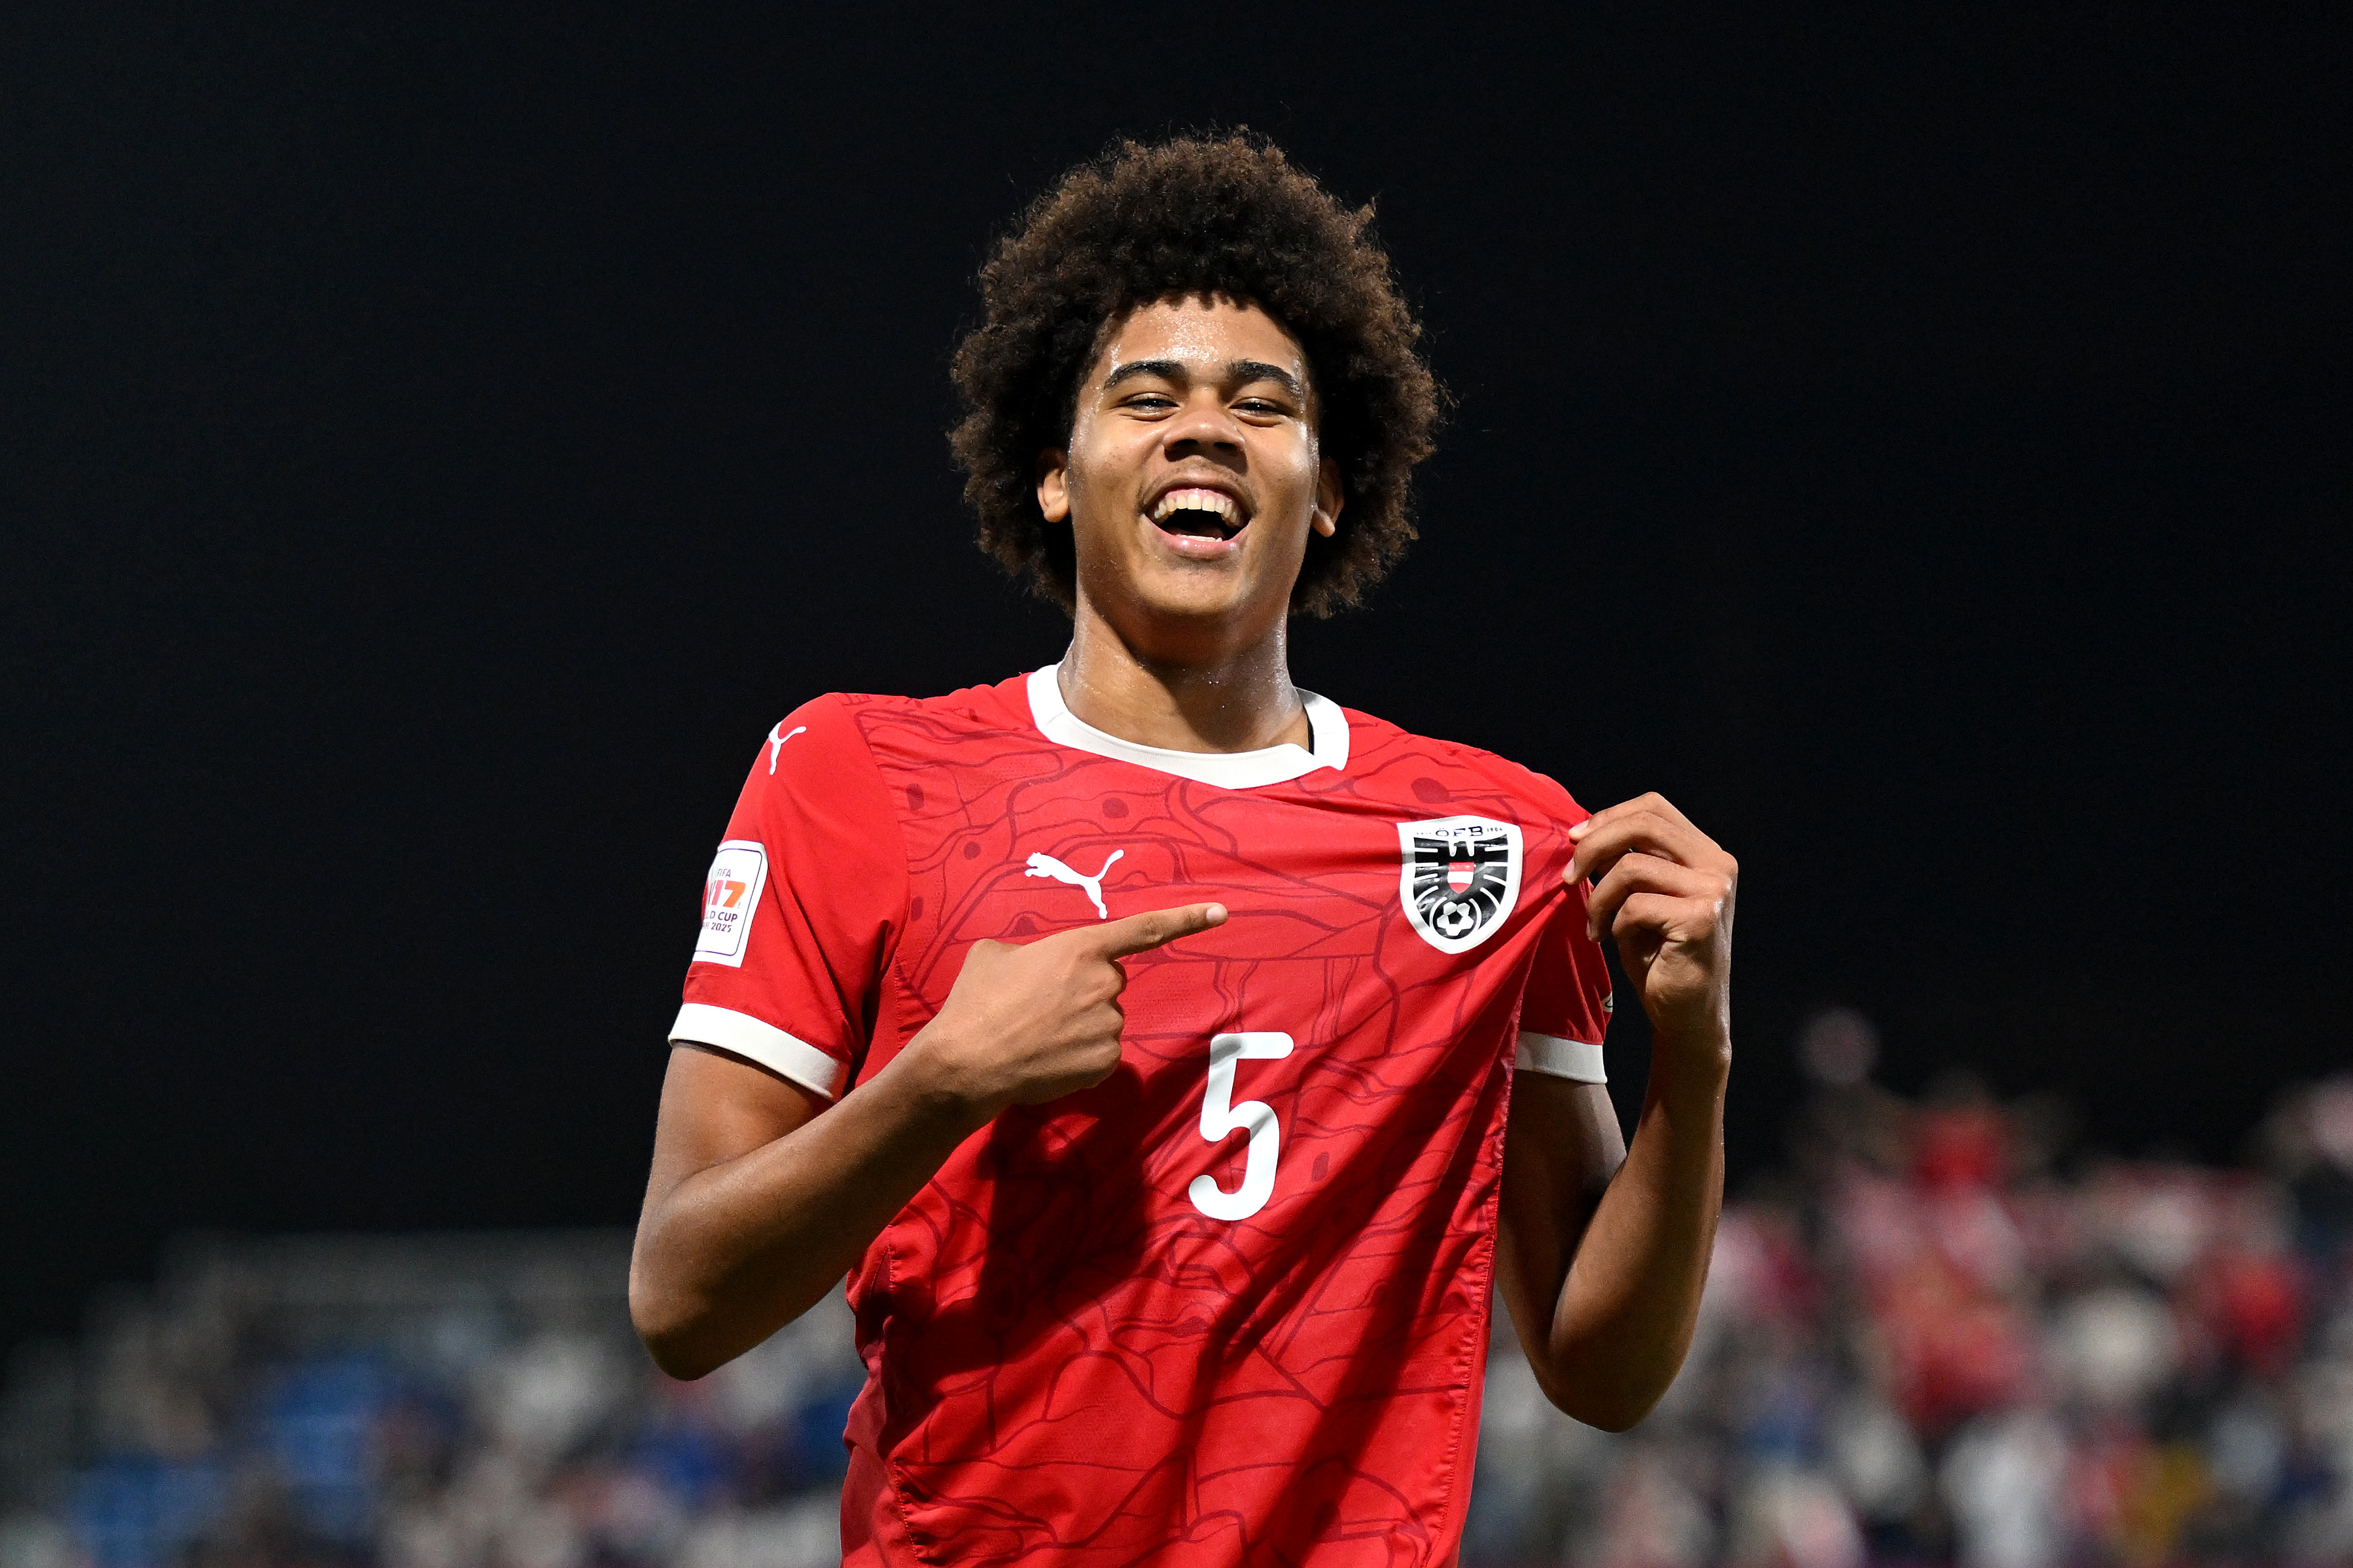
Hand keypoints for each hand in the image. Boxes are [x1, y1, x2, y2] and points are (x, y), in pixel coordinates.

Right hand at [909, 902, 1228, 1116]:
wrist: (967, 1062)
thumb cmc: (976, 1002)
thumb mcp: (994, 954)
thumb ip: (1029, 951)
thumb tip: (1033, 966)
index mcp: (1081, 948)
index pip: (1144, 929)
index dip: (1186, 919)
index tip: (1222, 912)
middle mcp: (1105, 984)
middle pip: (1109, 981)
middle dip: (1084, 990)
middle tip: (1040, 1005)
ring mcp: (1109, 1024)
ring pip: (1104, 1019)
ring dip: (1079, 1024)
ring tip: (1035, 1034)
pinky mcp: (1107, 1061)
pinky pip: (1101, 1053)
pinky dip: (1079, 1056)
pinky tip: (1048, 1058)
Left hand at [1568, 794, 1734, 1048]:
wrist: (1686, 1014)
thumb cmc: (1659, 956)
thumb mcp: (1639, 897)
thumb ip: (1626, 862)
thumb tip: (1582, 834)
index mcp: (1706, 853)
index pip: (1653, 807)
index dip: (1608, 816)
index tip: (1575, 839)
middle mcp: (1717, 865)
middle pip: (1643, 824)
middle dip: (1594, 846)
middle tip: (1568, 877)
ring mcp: (1714, 890)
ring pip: (1631, 866)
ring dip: (1598, 897)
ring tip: (1595, 925)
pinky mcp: (1702, 918)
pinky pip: (1635, 905)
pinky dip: (1614, 923)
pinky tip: (1615, 941)